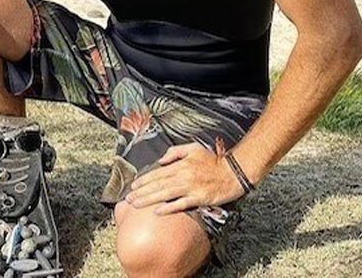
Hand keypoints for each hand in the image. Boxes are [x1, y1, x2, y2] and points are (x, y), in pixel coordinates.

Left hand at [125, 142, 244, 214]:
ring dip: (149, 199)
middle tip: (128, 198)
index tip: (133, 185)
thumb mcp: (193, 149)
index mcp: (180, 165)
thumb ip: (175, 152)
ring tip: (136, 204)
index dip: (143, 180)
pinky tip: (158, 211)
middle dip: (141, 192)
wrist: (233, 172)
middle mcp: (182, 176)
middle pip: (157, 185)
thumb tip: (161, 160)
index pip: (157, 173)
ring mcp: (190, 188)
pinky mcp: (198, 198)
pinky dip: (168, 208)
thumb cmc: (213, 161)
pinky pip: (180, 204)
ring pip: (165, 195)